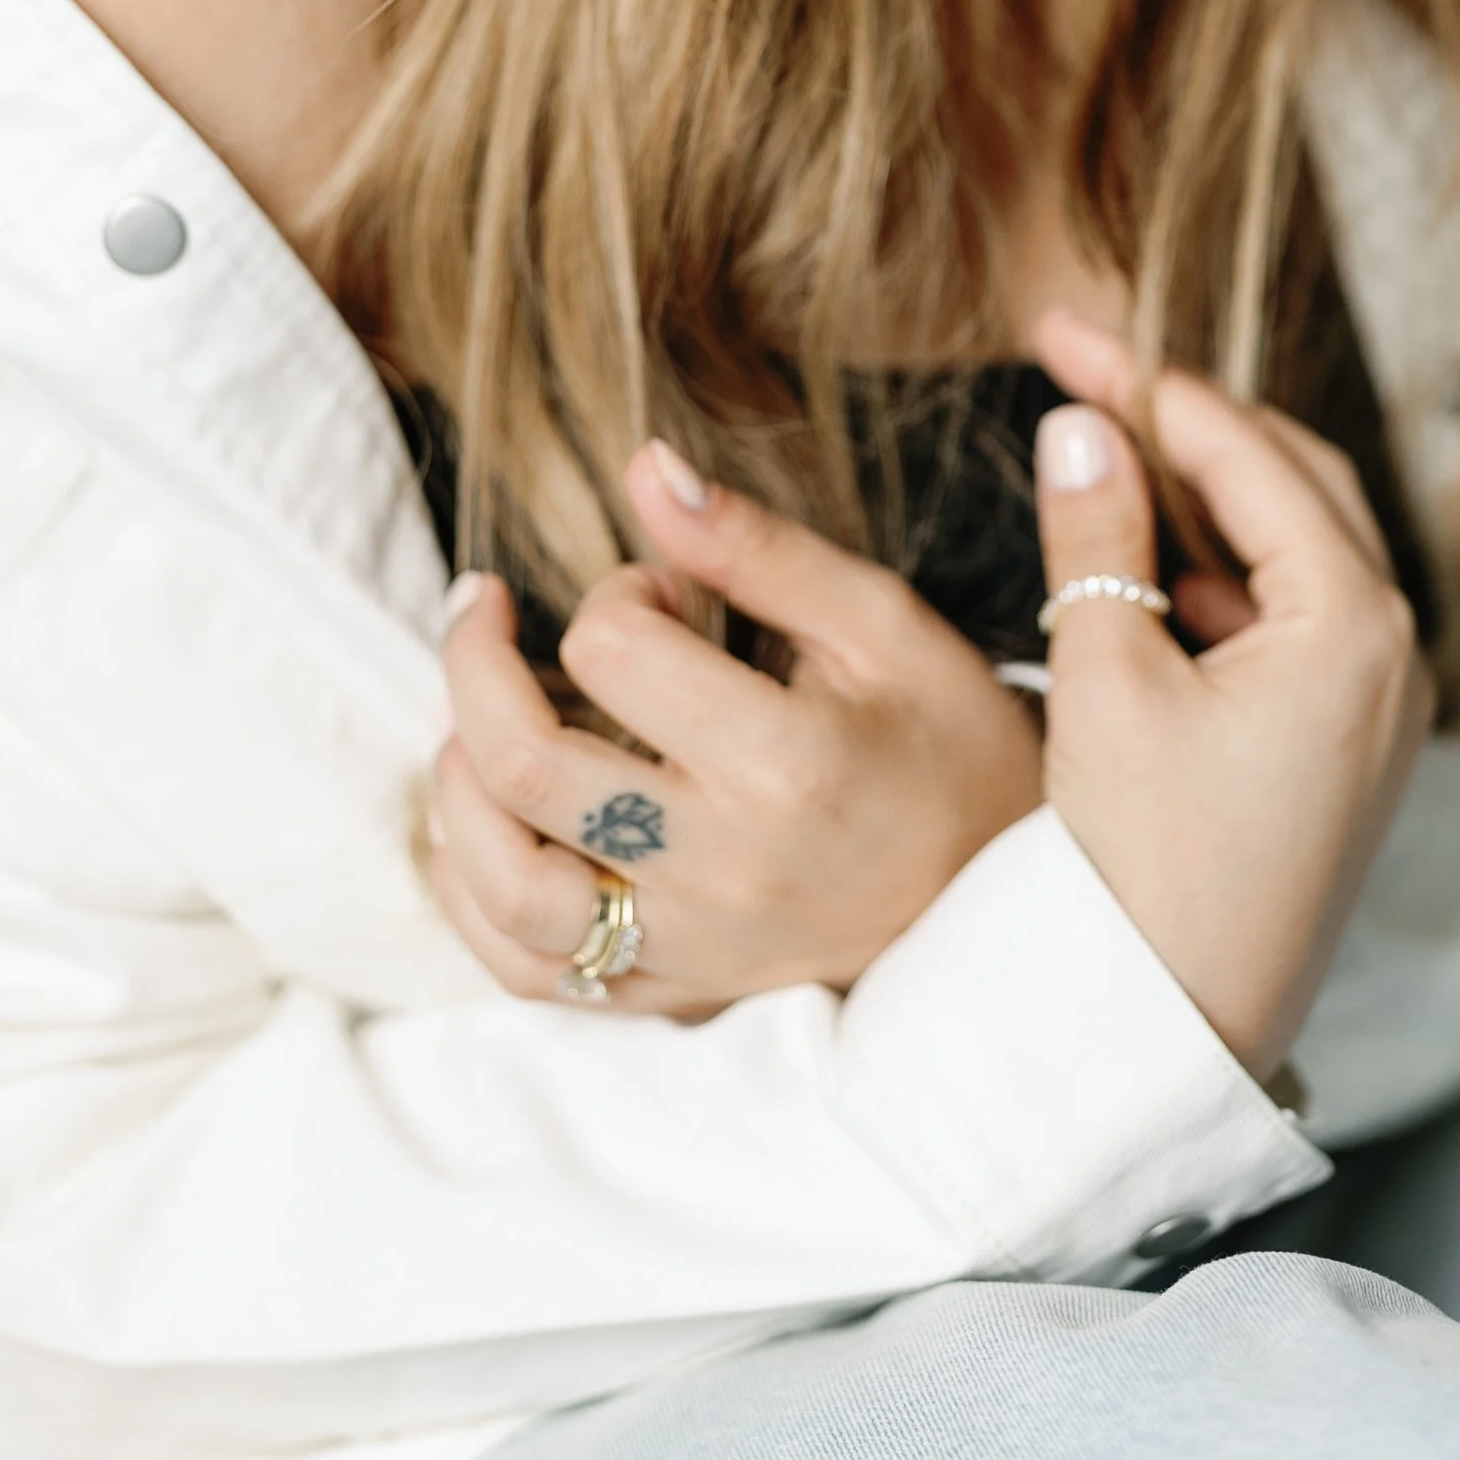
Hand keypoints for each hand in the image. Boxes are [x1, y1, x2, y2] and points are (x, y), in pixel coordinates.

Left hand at [429, 440, 1043, 1012]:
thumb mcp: (877, 618)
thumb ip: (754, 546)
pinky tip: (473, 829)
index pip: (613, 649)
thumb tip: (644, 466)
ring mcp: (691, 946)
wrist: (1005, 885)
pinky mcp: (674, 992)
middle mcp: (724, 868)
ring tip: (468, 719)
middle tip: (480, 603)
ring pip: (504, 885)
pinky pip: (527, 973)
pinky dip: (469, 900)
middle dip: (473, 659)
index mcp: (784, 762)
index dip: (618, 590)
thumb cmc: (946, 736)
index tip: (665, 589)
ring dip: (454, 787)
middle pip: (524, 766)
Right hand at [1028, 307, 1433, 1083]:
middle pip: (1293, 479)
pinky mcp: (1347, 745)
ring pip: (1296, 544)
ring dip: (1202, 493)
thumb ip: (1098, 534)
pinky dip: (1221, 570)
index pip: (1247, 453)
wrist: (1173, 1037)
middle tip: (1080, 370)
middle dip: (1186, 421)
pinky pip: (1293, 615)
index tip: (1060, 335)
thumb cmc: (1144, 867)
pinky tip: (1147, 563)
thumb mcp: (1105, 679)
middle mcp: (1394, 651)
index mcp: (1355, 623)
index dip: (1147, 383)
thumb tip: (1083, 423)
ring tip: (1100, 450)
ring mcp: (1379, 702)